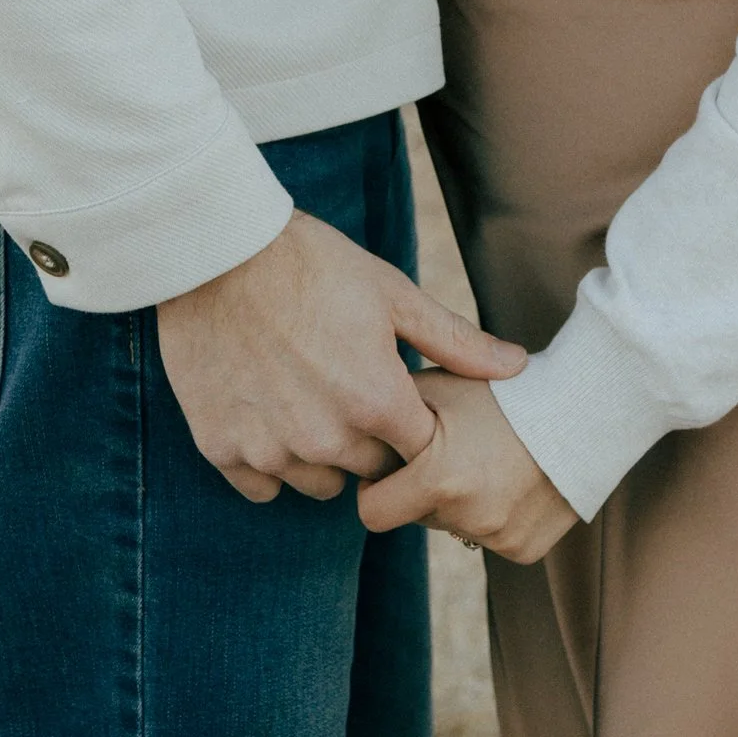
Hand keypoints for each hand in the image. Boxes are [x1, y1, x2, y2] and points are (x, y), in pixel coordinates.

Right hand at [157, 213, 525, 507]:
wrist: (220, 250)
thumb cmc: (314, 263)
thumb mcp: (391, 293)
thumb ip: (455, 342)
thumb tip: (517, 366)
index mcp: (375, 402)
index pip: (418, 454)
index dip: (412, 424)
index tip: (397, 393)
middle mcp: (325, 439)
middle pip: (368, 471)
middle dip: (368, 438)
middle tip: (347, 383)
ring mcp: (270, 450)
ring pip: (316, 484)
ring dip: (320, 453)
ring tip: (306, 392)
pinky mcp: (222, 450)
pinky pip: (262, 486)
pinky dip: (269, 459)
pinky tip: (268, 408)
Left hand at [356, 371, 578, 562]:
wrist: (585, 406)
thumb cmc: (505, 390)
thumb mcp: (443, 384)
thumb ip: (392, 408)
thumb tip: (357, 429)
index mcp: (439, 480)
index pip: (373, 512)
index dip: (376, 486)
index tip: (392, 464)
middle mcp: (467, 518)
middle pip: (416, 516)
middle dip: (422, 488)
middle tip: (452, 448)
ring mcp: (498, 538)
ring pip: (453, 526)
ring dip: (459, 500)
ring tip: (487, 456)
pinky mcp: (525, 550)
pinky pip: (488, 537)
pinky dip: (492, 513)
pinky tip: (511, 477)